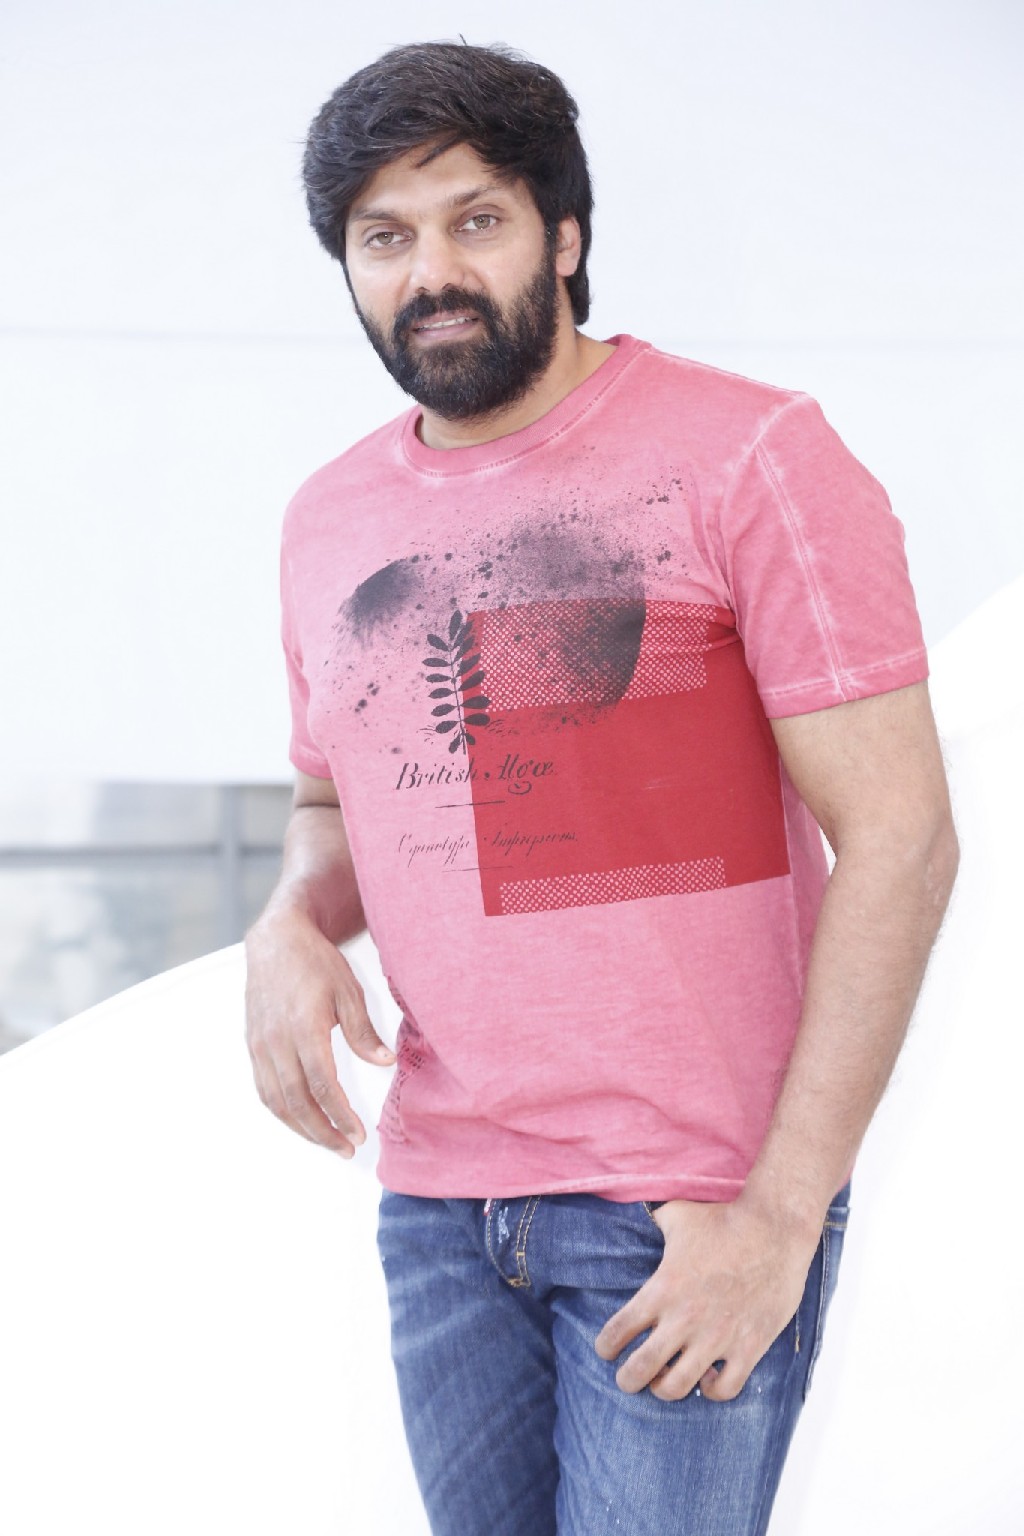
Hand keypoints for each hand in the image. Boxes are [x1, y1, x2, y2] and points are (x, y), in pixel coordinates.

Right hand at [245, 909, 394, 1157]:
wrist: (277, 940)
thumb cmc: (316, 963)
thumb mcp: (348, 991)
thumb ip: (363, 1032)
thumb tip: (385, 1063)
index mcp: (304, 1027)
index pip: (321, 1084)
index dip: (340, 1114)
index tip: (359, 1133)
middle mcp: (277, 1041)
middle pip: (297, 1101)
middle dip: (323, 1131)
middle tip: (347, 1147)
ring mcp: (261, 1045)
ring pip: (276, 1101)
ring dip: (302, 1128)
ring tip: (328, 1141)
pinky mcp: (253, 1045)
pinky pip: (264, 1089)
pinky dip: (282, 1111)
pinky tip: (301, 1120)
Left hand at [594, 1196, 817, 1400]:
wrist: (775, 1228)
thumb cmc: (724, 1219)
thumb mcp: (678, 1214)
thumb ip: (653, 1222)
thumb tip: (639, 1212)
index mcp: (662, 1289)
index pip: (617, 1332)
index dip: (605, 1347)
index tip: (607, 1349)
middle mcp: (684, 1318)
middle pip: (640, 1370)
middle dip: (627, 1379)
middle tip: (629, 1378)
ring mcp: (717, 1337)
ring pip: (676, 1388)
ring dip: (664, 1389)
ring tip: (665, 1380)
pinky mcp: (749, 1347)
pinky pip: (724, 1390)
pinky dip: (712, 1390)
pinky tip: (709, 1376)